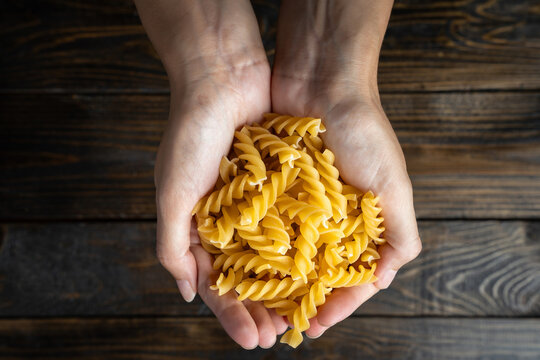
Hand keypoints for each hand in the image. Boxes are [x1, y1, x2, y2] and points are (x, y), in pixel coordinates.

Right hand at [135, 0, 287, 348]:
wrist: (224, 79)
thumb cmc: (191, 135)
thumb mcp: (172, 192)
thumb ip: (172, 244)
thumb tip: (184, 294)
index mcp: (198, 226)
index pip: (215, 283)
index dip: (231, 314)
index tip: (253, 340)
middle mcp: (228, 220)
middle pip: (247, 277)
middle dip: (261, 310)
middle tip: (280, 337)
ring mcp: (256, 204)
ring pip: (273, 256)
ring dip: (284, 288)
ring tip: (300, 316)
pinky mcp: (280, 185)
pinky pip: (292, 223)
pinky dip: (301, 249)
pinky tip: (316, 272)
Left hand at [271, 0, 420, 338]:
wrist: (321, 81)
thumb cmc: (364, 130)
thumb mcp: (394, 183)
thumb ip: (399, 232)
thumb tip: (385, 279)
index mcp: (361, 221)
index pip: (349, 275)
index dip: (336, 304)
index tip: (315, 327)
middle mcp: (329, 217)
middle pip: (314, 271)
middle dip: (299, 299)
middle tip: (280, 325)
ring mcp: (299, 203)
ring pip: (285, 253)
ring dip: (274, 280)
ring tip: (256, 305)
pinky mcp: (273, 186)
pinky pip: (263, 224)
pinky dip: (254, 246)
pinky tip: (241, 265)